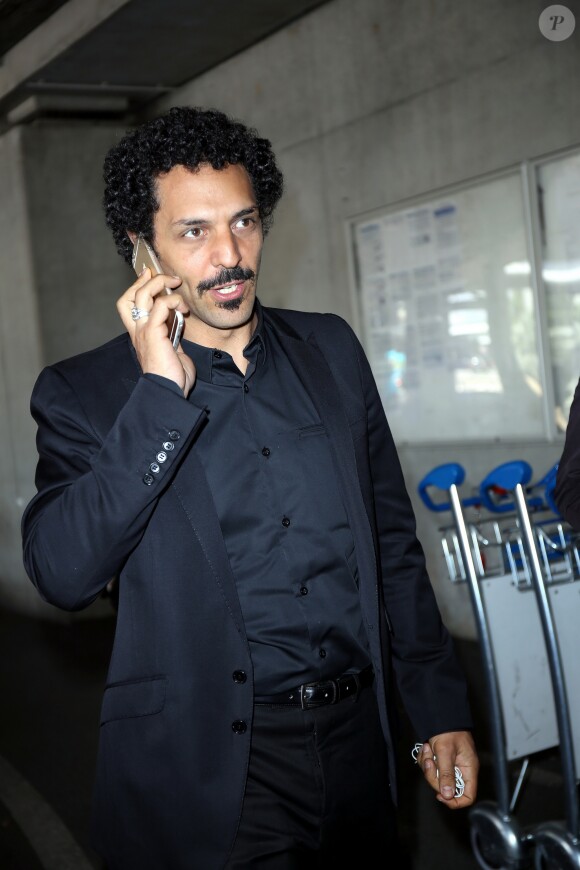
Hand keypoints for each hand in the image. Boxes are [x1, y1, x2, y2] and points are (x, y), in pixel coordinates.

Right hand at [117, 267, 194, 396]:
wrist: (168, 391)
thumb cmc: (172, 376)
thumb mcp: (172, 349)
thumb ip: (172, 334)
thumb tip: (179, 323)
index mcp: (140, 334)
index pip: (128, 304)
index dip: (137, 286)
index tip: (152, 277)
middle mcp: (138, 330)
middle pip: (130, 295)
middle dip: (148, 280)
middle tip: (168, 278)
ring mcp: (144, 331)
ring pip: (143, 295)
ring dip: (160, 284)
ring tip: (176, 286)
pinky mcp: (154, 333)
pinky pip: (161, 306)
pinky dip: (173, 301)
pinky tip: (183, 309)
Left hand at [416, 730, 478, 808]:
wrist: (440, 715)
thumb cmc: (448, 730)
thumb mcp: (445, 752)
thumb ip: (446, 774)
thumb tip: (448, 795)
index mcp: (468, 769)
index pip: (468, 796)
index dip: (455, 801)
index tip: (440, 795)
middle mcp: (460, 770)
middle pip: (447, 788)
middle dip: (433, 775)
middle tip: (429, 761)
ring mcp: (450, 765)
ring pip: (436, 778)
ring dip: (427, 765)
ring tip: (427, 749)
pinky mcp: (441, 760)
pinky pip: (431, 768)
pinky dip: (425, 759)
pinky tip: (426, 748)